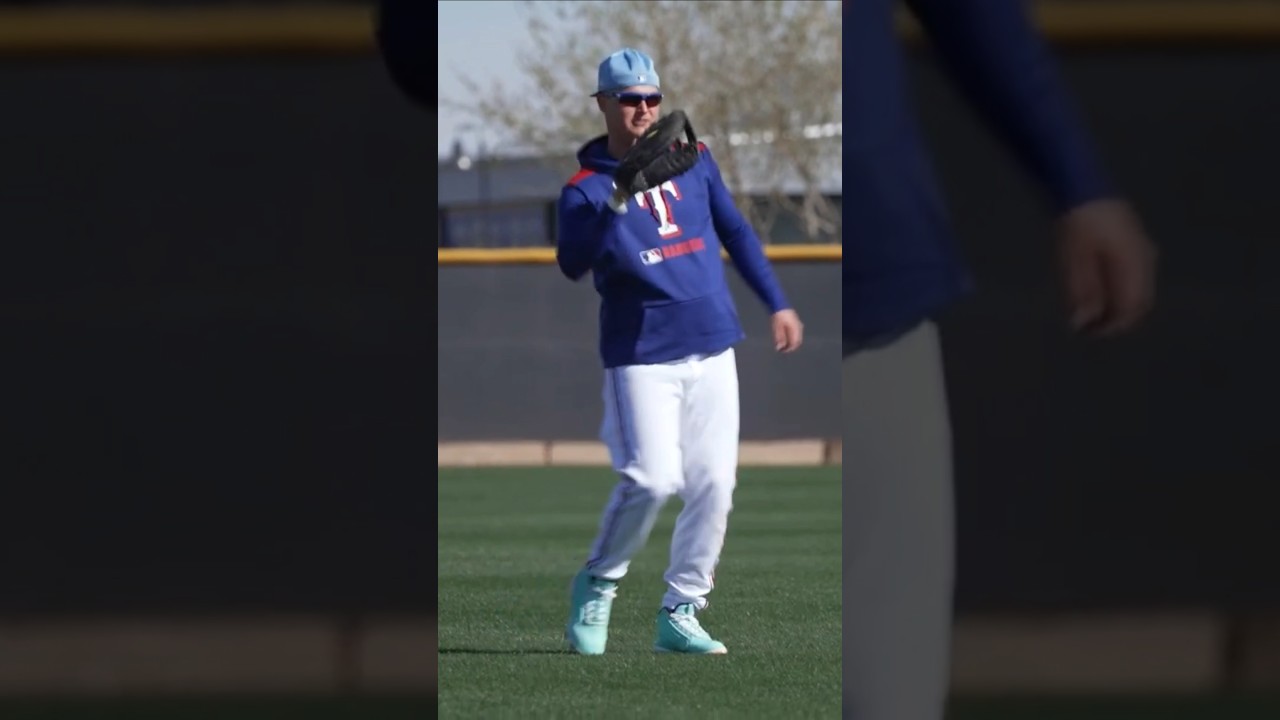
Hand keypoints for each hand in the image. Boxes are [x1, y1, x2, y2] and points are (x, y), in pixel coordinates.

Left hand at [771, 309, 803, 352]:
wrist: (779, 305)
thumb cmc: (778, 316)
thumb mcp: (777, 328)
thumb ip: (779, 338)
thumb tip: (779, 348)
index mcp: (795, 330)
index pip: (794, 343)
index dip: (788, 349)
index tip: (781, 351)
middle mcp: (799, 328)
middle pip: (797, 341)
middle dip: (790, 346)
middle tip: (782, 349)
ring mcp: (798, 325)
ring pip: (797, 338)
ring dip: (791, 342)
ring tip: (783, 344)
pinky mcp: (796, 323)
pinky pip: (796, 333)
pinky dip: (791, 337)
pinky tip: (785, 337)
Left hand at [1057, 198, 1157, 337]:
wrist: (1083, 188)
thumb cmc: (1077, 226)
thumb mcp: (1073, 262)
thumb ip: (1080, 293)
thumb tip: (1081, 323)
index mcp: (1132, 266)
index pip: (1131, 308)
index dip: (1111, 326)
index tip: (1089, 333)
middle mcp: (1145, 261)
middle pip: (1139, 303)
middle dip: (1116, 318)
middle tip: (1090, 327)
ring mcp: (1144, 252)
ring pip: (1138, 291)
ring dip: (1118, 305)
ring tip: (1092, 311)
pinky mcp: (1137, 245)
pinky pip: (1135, 278)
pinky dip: (1120, 290)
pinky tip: (1100, 291)